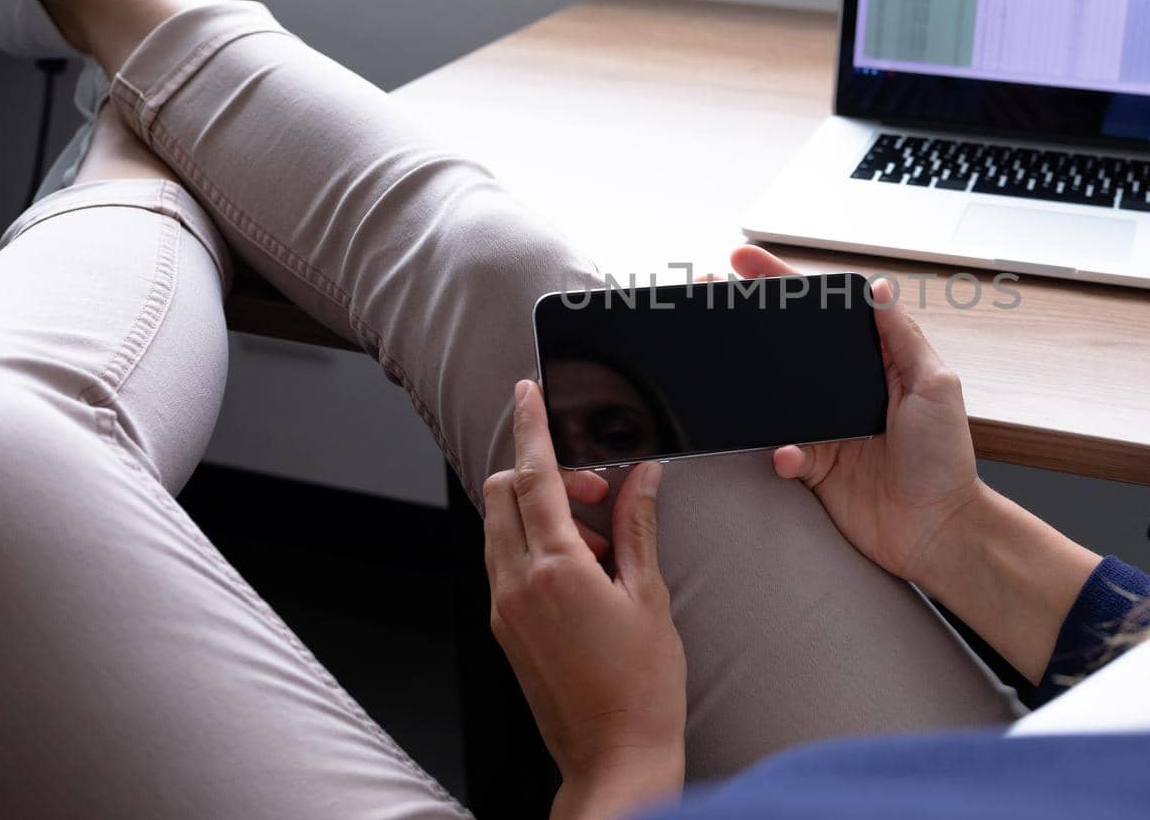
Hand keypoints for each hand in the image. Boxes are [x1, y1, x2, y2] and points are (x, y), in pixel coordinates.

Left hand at [484, 380, 684, 819]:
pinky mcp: (505, 629)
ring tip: (598, 540)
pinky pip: (506, 563)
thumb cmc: (641, 686)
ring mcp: (505, 609)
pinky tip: (583, 569)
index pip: (534, 476)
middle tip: (598, 490)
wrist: (615, 755)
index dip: (531, 427)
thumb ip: (637, 527)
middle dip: (542, 472)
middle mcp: (517, 585)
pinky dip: (534, 545)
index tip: (527, 393)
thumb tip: (642, 476)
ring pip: (500, 527)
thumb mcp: (649, 595)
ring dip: (539, 511)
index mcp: (555, 569)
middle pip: (504, 494)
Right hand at [728, 246, 985, 591]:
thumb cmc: (946, 459)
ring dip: (751, 383)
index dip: (787, 283)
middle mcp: (849, 391)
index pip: (826, 312)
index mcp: (878, 362)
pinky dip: (782, 451)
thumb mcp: (935, 385)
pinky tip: (791, 454)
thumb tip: (878, 287)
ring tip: (721, 362)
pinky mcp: (816, 466)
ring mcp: (829, 428)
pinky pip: (783, 449)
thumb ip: (902, 337)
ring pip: (778, 396)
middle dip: (751, 320)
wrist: (937, 531)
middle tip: (713, 293)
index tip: (748, 259)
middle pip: (792, 346)